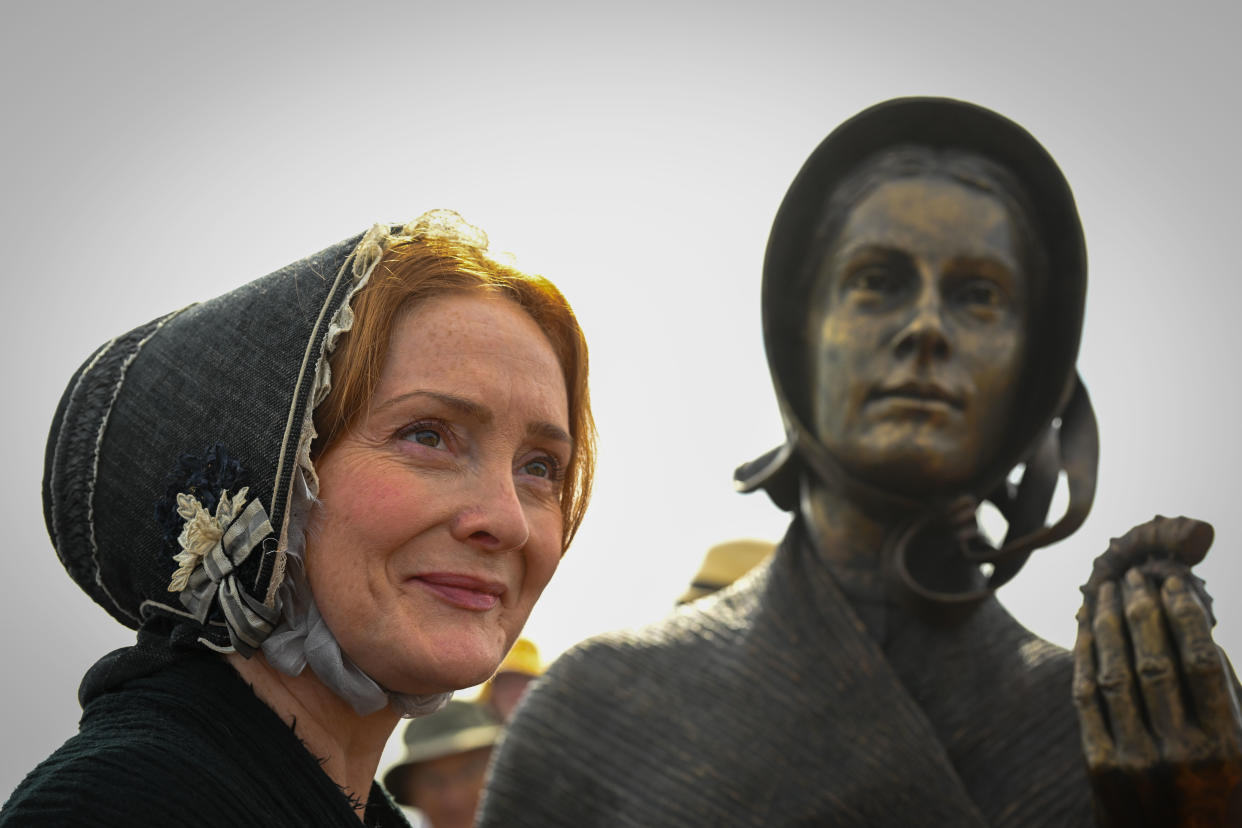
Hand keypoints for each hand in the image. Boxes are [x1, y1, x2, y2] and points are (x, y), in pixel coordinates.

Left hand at [1073, 516, 1241, 825]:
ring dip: (1108, 624)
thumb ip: (1227, 697)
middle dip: (1141, 610)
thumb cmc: (1221, 802)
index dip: (1183, 614)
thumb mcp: (1241, 756)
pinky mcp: (1100, 768)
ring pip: (1114, 674)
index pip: (1199, 661)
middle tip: (1133, 574)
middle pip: (1153, 660)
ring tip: (1106, 591)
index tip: (1172, 581)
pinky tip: (1085, 628)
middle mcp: (1181, 752)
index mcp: (1227, 746)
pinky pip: (1087, 699)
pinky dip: (1085, 657)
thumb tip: (1199, 632)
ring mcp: (1136, 761)